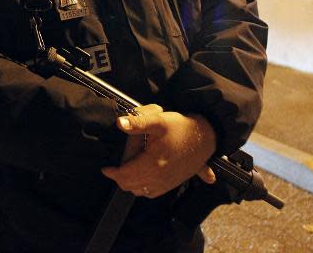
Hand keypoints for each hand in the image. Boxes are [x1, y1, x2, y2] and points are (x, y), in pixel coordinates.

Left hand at [101, 104, 216, 197]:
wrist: (206, 136)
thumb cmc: (182, 127)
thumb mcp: (158, 120)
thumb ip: (137, 123)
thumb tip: (119, 122)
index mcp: (153, 164)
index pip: (126, 175)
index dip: (113, 172)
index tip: (105, 168)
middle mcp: (160, 177)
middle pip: (131, 185)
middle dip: (120, 177)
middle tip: (116, 166)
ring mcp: (168, 182)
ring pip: (141, 191)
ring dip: (131, 184)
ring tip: (126, 171)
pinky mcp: (174, 183)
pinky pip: (153, 193)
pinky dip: (143, 188)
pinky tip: (141, 178)